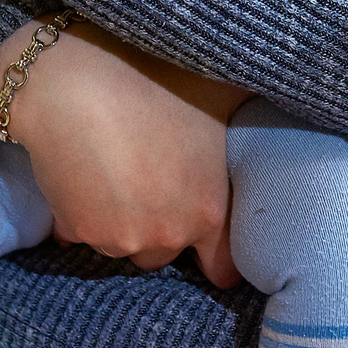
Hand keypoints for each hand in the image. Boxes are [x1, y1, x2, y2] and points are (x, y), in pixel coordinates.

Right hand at [0, 20, 250, 285]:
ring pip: (122, 243)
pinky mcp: (74, 230)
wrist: (78, 83)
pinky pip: (82, 231)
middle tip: (151, 182)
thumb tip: (273, 102)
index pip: (221, 264)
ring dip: (119, 221)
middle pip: (165, 250)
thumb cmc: (157, 83)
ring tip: (115, 172)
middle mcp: (166, 235)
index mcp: (208, 210)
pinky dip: (81, 213)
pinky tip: (83, 173)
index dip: (214, 252)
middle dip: (160, 225)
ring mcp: (118, 237)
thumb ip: (244, 129)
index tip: (206, 243)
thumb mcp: (222, 100)